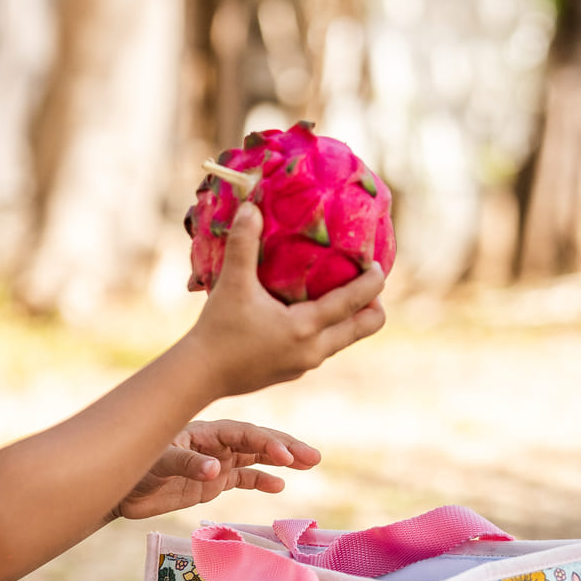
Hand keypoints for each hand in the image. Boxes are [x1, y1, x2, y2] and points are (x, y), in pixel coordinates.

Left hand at [114, 419, 319, 520]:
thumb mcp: (158, 463)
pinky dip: (261, 481)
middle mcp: (215, 444)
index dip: (266, 442)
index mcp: (204, 432)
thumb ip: (187, 465)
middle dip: (285, 446)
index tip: (285, 456)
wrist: (119, 489)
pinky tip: (280, 485)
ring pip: (256, 457)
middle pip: (256, 441)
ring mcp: (216, 462)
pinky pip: (243, 478)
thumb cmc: (135, 468)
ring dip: (281, 460)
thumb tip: (215, 470)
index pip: (243, 433)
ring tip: (308, 463)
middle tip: (312, 457)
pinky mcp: (212, 483)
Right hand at [188, 204, 385, 399]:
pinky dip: (327, 331)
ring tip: (341, 294)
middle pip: (363, 328)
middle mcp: (313, 350)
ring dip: (349, 318)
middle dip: (373, 305)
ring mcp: (303, 364)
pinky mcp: (291, 372)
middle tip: (367, 282)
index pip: (355, 303)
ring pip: (343, 340)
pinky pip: (321, 349)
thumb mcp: (232, 284)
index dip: (373, 283)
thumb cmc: (217, 329)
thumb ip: (244, 244)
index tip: (380, 265)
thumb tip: (252, 206)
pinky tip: (309, 316)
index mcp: (305, 327)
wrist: (199, 375)